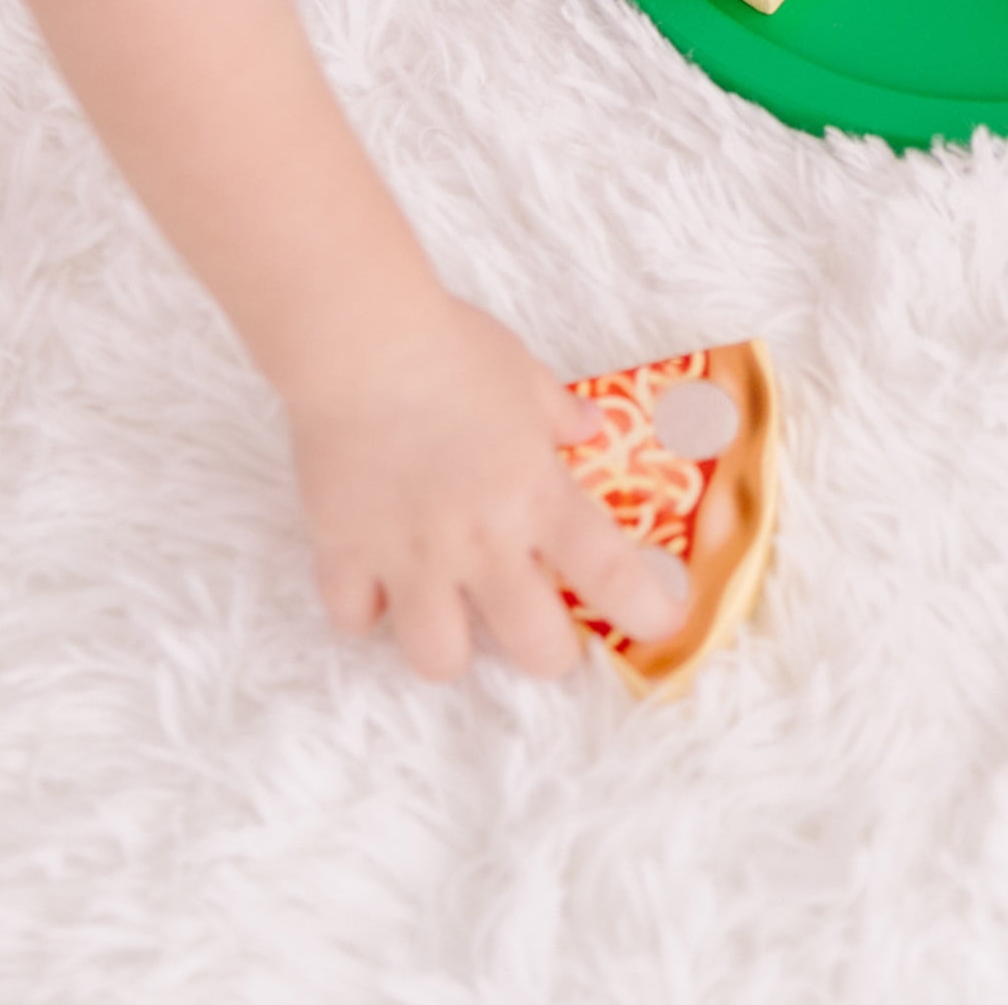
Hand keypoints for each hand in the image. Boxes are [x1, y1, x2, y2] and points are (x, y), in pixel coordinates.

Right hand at [289, 294, 683, 681]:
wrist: (365, 347)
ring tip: (454, 619)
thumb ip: (559, 413)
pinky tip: (377, 587)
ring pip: (438, 658)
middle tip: (547, 634)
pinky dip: (368, 612)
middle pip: (532, 644)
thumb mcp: (526, 376)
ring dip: (453, 649)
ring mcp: (411, 560)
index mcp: (536, 496)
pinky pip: (356, 620)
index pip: (607, 573)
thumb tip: (588, 426)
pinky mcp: (346, 557)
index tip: (661, 629)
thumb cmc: (455, 350)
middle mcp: (481, 543)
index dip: (642, 612)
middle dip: (550, 656)